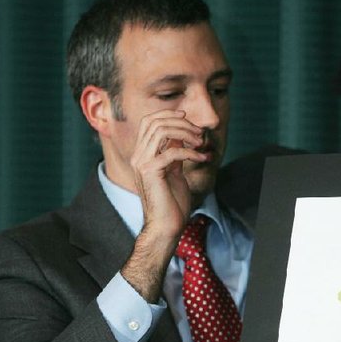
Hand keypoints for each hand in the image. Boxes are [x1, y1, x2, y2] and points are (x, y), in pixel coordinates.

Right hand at [130, 109, 209, 239]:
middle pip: (155, 122)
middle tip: (199, 133)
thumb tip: (181, 136)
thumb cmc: (172, 202)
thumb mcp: (174, 171)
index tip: (187, 118)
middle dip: (181, 122)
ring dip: (185, 133)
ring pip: (161, 131)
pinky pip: (172, 151)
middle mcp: (138, 156)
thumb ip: (173, 153)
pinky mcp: (151, 172)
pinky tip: (203, 158)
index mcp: (142, 155)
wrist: (166, 226)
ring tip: (200, 143)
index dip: (168, 115)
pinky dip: (191, 152)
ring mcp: (142, 163)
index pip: (149, 122)